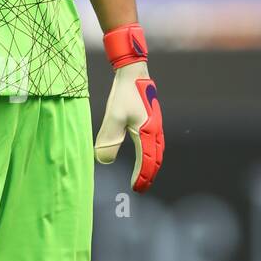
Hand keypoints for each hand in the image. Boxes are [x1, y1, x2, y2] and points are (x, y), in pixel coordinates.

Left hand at [94, 23, 163, 191]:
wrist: (133, 71)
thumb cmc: (123, 93)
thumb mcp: (113, 116)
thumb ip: (109, 139)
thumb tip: (103, 160)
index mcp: (148, 132)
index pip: (147, 161)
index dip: (142, 176)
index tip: (135, 188)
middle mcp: (155, 130)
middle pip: (156, 159)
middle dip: (149, 175)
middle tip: (141, 188)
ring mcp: (155, 124)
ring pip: (157, 151)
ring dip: (151, 165)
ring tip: (144, 176)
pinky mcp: (151, 118)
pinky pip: (154, 142)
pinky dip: (151, 154)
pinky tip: (144, 154)